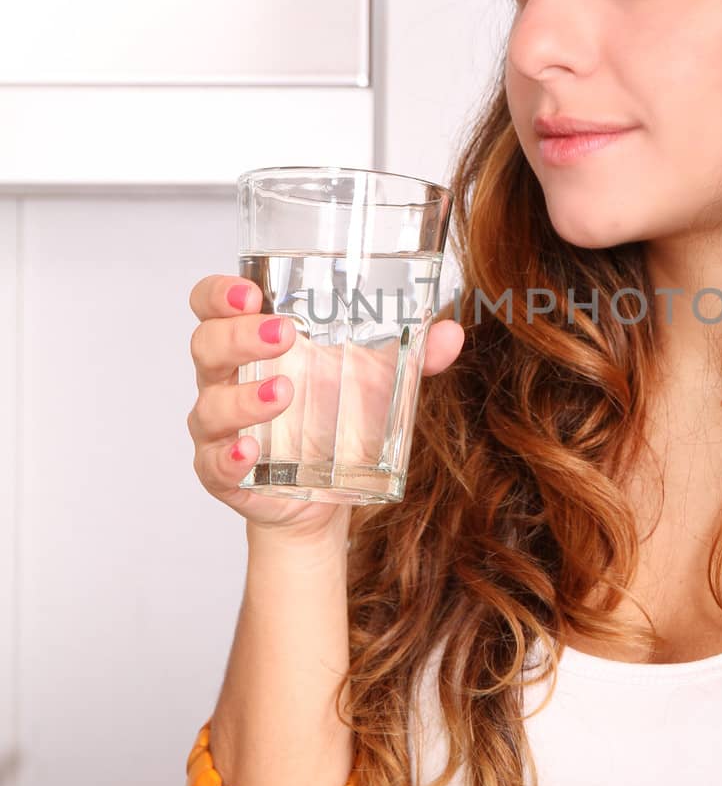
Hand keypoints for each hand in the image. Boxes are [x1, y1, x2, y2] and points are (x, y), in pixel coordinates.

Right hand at [186, 272, 464, 541]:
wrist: (324, 494)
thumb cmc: (335, 419)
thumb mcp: (374, 381)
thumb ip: (412, 356)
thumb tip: (450, 333)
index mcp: (251, 344)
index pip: (212, 305)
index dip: (219, 293)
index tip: (249, 290)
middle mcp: (226, 380)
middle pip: (207, 345)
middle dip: (240, 336)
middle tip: (284, 335)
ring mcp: (220, 429)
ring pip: (210, 406)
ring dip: (244, 398)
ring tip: (285, 393)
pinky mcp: (224, 474)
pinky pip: (214, 463)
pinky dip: (230, 455)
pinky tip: (252, 450)